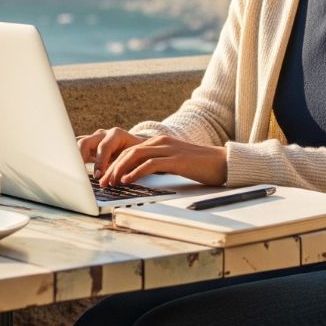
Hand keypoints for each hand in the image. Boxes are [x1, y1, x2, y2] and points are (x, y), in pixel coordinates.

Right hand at [76, 128, 144, 178]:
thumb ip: (130, 165)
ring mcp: (93, 139)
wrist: (137, 146)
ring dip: (73, 158)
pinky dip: (73, 159)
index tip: (97, 176)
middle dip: (80, 159)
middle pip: (84, 143)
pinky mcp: (87, 147)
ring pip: (76, 145)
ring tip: (70, 172)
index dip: (100, 162)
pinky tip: (70, 170)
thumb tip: (126, 178)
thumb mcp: (137, 158)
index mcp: (116, 135)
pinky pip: (75, 150)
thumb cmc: (139, 154)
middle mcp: (102, 135)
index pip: (104, 147)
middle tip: (79, 174)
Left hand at [97, 133, 226, 187]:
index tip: (105, 177)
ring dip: (119, 170)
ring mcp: (169, 149)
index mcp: (159, 142)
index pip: (130, 150)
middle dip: (112, 167)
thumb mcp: (174, 162)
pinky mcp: (176, 159)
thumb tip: (138, 176)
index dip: (114, 163)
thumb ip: (157, 164)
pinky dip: (136, 172)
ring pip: (135, 156)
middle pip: (129, 152)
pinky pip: (150, 164)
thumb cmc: (199, 166)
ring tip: (110, 183)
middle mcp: (162, 142)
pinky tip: (127, 180)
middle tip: (102, 182)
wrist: (223, 163)